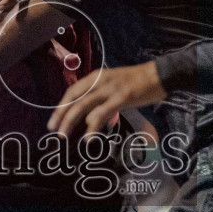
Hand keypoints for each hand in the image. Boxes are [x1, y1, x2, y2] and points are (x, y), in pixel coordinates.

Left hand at [47, 62, 167, 136]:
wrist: (159, 75)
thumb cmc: (138, 82)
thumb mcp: (114, 86)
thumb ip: (101, 100)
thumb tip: (90, 118)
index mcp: (97, 77)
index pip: (73, 90)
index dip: (61, 105)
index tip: (53, 120)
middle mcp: (100, 81)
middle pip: (74, 98)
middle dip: (61, 115)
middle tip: (53, 130)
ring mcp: (111, 89)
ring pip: (84, 105)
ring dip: (71, 121)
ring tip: (64, 136)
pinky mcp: (122, 97)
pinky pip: (103, 113)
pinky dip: (93, 125)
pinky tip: (88, 137)